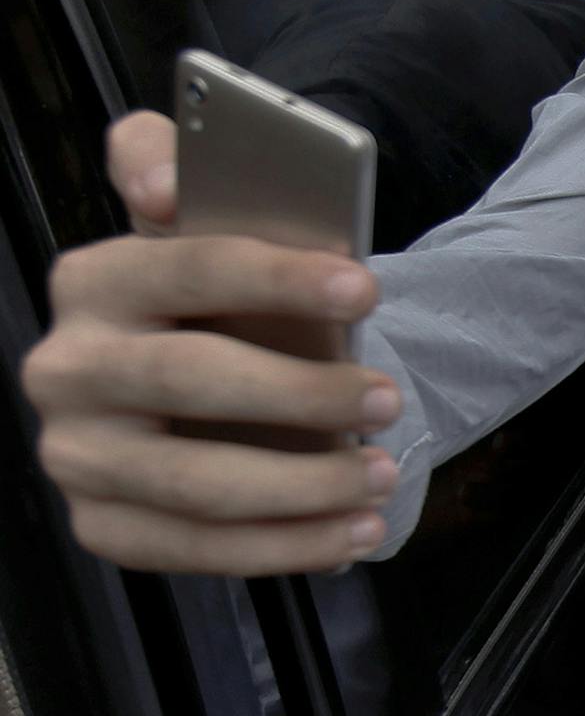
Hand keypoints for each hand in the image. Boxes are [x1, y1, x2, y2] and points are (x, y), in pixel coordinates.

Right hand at [22, 112, 403, 574]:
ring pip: (194, 483)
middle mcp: (67, 368)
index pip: (190, 269)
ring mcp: (77, 454)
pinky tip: (350, 533)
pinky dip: (283, 548)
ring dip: (302, 487)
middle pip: (193, 381)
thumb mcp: (206, 223)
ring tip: (379, 474)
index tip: (366, 289)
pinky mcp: (102, 522)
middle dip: (302, 392)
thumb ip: (182, 166)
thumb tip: (164, 175)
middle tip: (386, 398)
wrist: (205, 375)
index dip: (279, 277)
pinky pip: (193, 549)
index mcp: (94, 280)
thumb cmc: (221, 296)